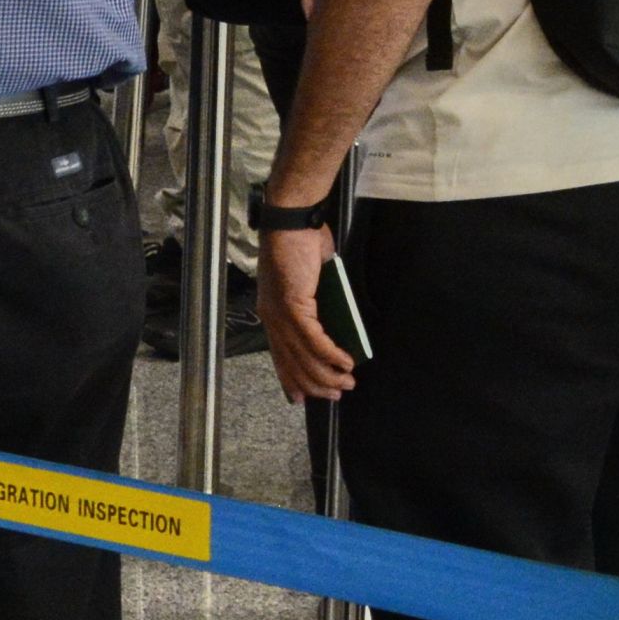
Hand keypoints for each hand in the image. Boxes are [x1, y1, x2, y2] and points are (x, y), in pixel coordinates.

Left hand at [258, 224, 353, 402]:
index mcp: (271, 312)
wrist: (292, 222)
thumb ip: (319, 303)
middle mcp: (272, 318)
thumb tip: (337, 322)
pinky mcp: (294, 307)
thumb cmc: (301, 243)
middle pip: (292, 362)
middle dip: (315, 384)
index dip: (291, 379)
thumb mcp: (311, 281)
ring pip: (305, 357)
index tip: (302, 397)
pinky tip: (346, 362)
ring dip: (329, 374)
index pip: (279, 355)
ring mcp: (281, 314)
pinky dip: (332, 354)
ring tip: (347, 382)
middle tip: (336, 394)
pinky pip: (315, 340)